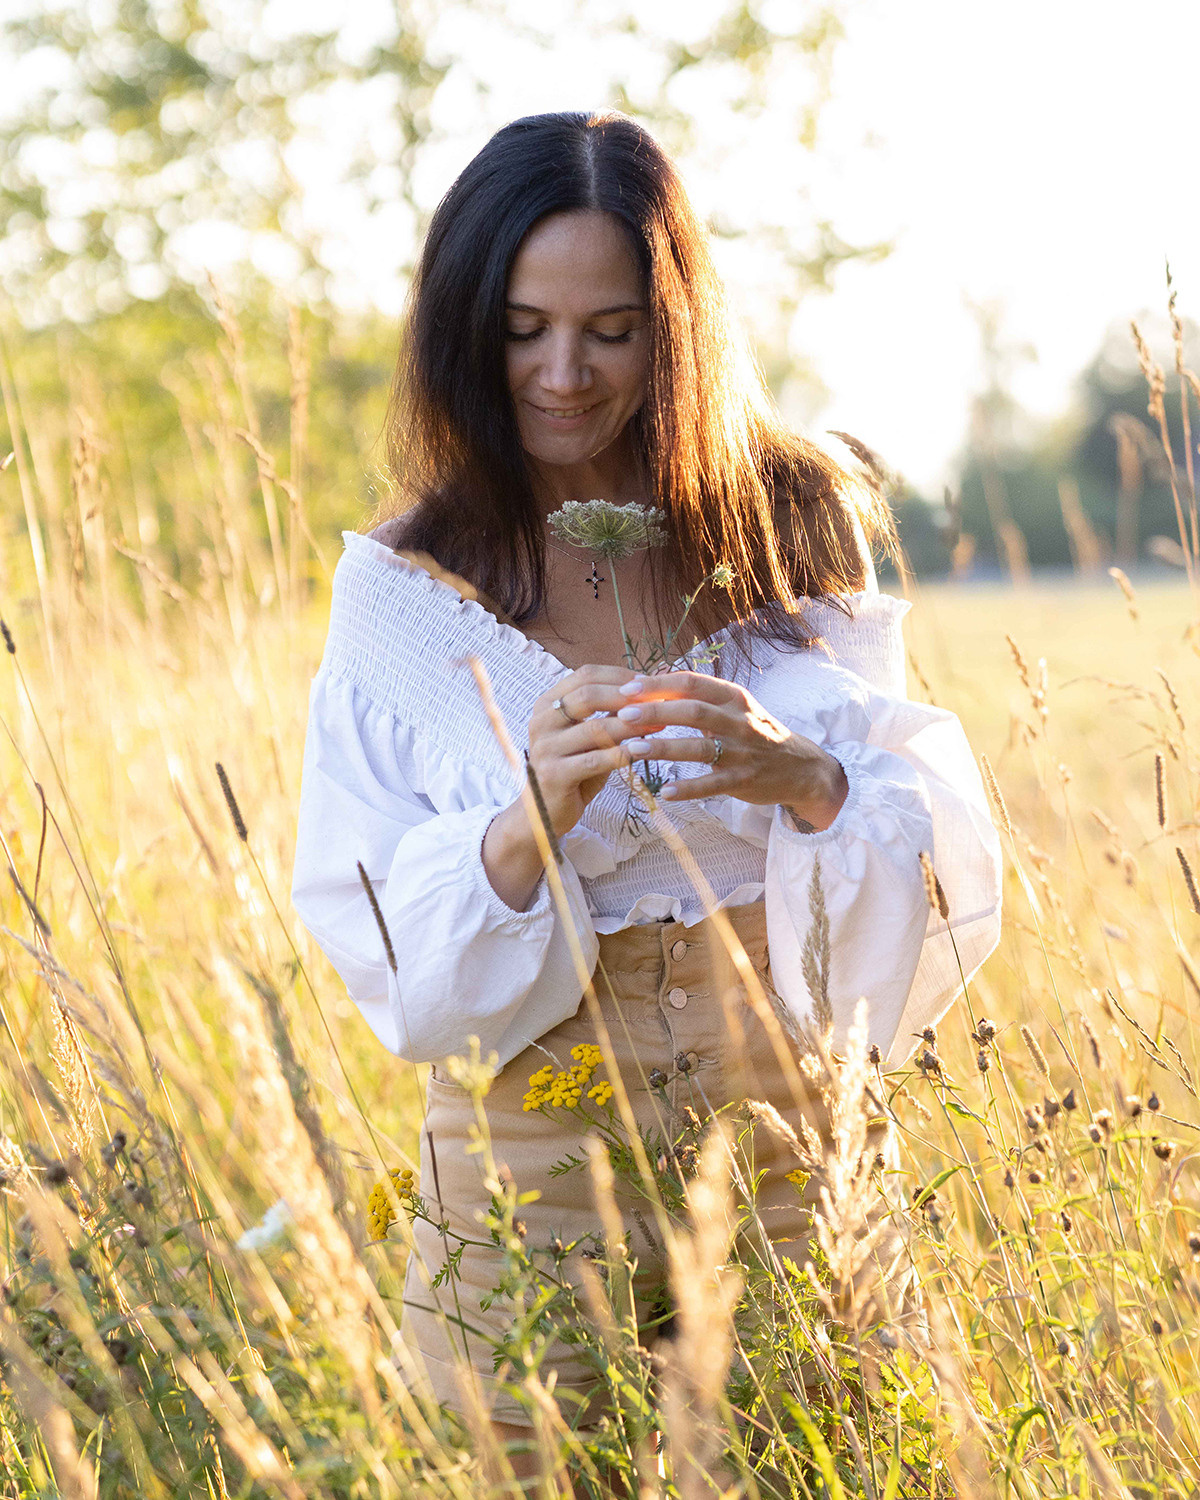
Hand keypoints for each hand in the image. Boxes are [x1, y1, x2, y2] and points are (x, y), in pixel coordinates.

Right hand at [481, 664, 659, 912]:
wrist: (545, 812)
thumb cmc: (574, 770)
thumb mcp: (589, 738)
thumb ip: (609, 715)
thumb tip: (649, 690)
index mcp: (547, 704)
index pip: (585, 675)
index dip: (620, 676)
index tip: (649, 683)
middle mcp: (541, 722)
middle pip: (587, 695)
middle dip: (627, 697)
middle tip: (658, 701)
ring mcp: (544, 748)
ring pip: (595, 728)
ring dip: (632, 725)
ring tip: (660, 724)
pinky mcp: (553, 775)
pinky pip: (595, 760)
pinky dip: (623, 753)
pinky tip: (644, 750)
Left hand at [614, 669, 848, 830]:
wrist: (800, 767)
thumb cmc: (756, 733)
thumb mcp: (735, 707)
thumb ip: (698, 696)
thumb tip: (650, 681)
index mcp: (734, 697)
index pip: (692, 683)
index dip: (658, 684)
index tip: (627, 688)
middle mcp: (739, 721)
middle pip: (692, 711)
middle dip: (655, 711)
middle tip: (623, 715)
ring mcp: (742, 752)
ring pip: (698, 748)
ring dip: (663, 748)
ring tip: (632, 749)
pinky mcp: (743, 781)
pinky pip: (711, 785)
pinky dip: (687, 789)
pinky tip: (664, 792)